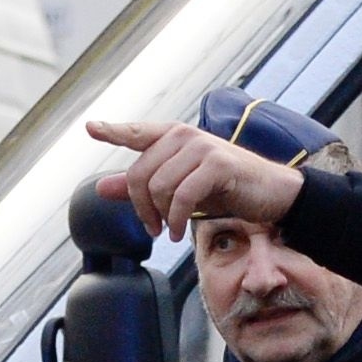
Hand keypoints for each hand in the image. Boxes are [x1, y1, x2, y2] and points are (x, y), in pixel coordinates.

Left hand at [90, 116, 304, 238]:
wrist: (272, 195)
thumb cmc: (225, 190)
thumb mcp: (179, 189)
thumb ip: (140, 187)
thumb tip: (100, 188)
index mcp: (173, 136)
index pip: (137, 132)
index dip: (113, 131)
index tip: (90, 128)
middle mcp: (185, 135)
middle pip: (140, 174)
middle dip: (141, 208)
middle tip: (153, 228)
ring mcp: (202, 147)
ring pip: (159, 186)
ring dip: (160, 217)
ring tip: (169, 231)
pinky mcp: (218, 164)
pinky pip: (182, 196)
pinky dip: (176, 220)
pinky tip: (178, 233)